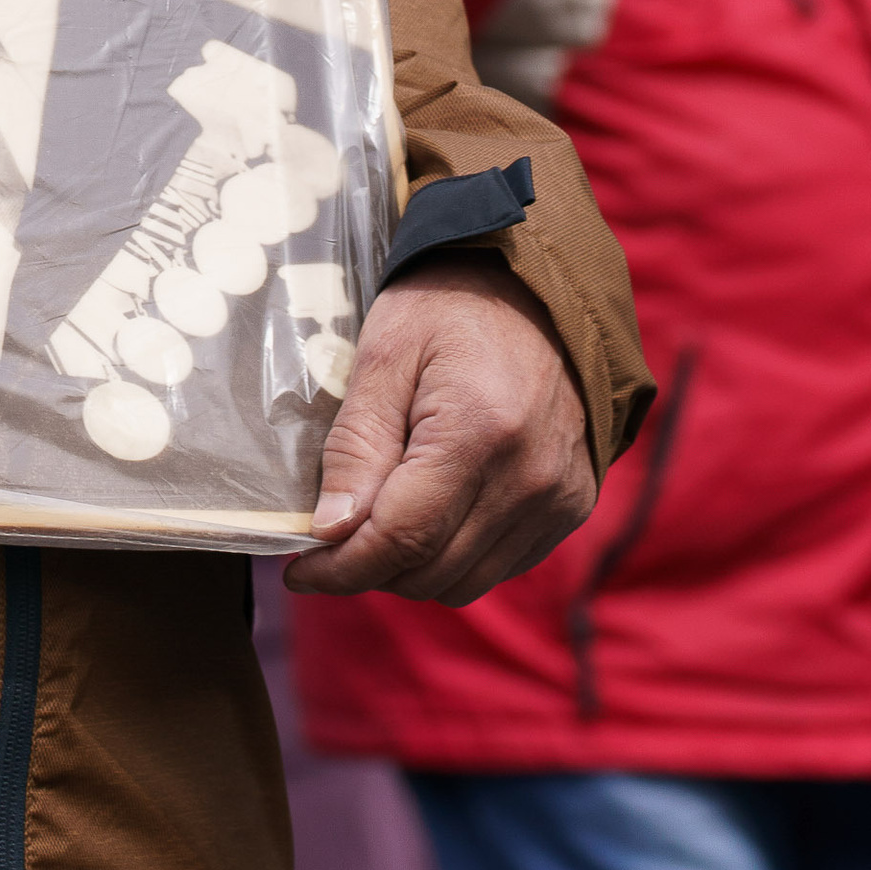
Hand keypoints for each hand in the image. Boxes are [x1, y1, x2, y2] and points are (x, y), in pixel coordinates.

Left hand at [282, 249, 595, 604]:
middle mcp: (531, 478)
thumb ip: (356, 445)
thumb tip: (329, 530)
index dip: (342, 567)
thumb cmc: (450, 305)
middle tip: (329, 539)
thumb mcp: (384, 354)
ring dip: (411, 569)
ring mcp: (560, 498)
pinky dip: (454, 557)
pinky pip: (501, 566)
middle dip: (368, 568)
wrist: (540, 287)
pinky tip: (429, 515)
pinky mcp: (573, 506)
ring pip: (465, 582)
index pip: (402, 537)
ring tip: (377, 523)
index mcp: (479, 431)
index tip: (297, 571)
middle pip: (431, 570)